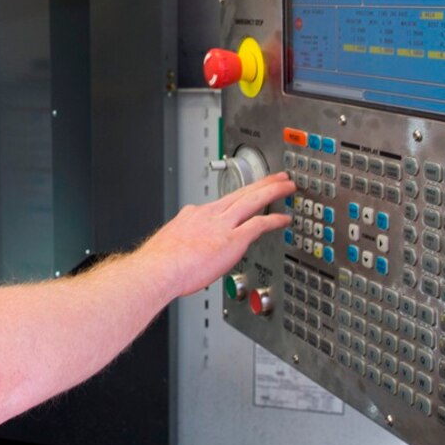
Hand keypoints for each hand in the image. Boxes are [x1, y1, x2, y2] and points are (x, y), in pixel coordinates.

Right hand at [138, 171, 293, 296]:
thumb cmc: (159, 263)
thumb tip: (179, 254)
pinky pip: (259, 225)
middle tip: (275, 176)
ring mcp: (222, 225)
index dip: (233, 199)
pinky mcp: (233, 239)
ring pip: (253, 200)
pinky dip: (274, 220)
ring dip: (272, 191)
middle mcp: (209, 215)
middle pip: (241, 192)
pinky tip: (285, 219)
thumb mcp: (167, 244)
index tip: (241, 196)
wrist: (159, 268)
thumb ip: (179, 244)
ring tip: (286, 186)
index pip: (218, 204)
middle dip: (260, 183)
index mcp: (192, 215)